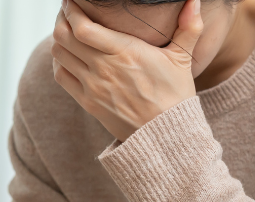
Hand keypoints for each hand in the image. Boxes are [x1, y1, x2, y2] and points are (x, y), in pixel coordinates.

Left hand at [51, 0, 202, 141]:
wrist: (164, 135)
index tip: (73, 0)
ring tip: (67, 28)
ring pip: (59, 54)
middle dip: (62, 18)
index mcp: (125, 52)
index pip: (83, 27)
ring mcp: (92, 86)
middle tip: (69, 9)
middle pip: (65, 36)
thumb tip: (195, 0)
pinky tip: (68, 52)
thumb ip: (189, 27)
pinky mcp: (86, 101)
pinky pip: (60, 75)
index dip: (72, 9)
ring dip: (59, 37)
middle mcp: (103, 68)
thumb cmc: (174, 94)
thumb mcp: (183, 58)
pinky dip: (59, 60)